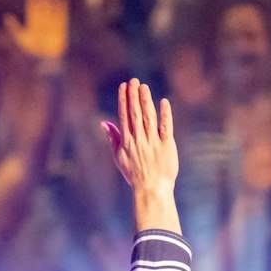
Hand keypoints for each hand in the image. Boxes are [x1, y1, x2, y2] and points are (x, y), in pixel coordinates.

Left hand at [6, 0, 69, 63]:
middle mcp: (41, 20)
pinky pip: (61, 15)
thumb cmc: (32, 50)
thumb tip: (6, 16)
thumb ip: (14, 27)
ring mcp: (50, 23)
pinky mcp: (60, 27)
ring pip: (50, 7)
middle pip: (42, 4)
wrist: (44, 60)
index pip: (32, 6)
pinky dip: (62, 7)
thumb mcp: (20, 37)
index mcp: (32, 22)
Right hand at [102, 78, 178, 196]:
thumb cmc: (135, 174)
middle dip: (134, 96)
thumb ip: (113, 137)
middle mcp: (139, 139)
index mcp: (127, 141)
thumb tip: (103, 123)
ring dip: (146, 101)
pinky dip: (165, 115)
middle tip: (134, 80)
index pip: (124, 116)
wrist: (152, 189)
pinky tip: (163, 102)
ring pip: (148, 117)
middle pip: (135, 113)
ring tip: (144, 87)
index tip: (124, 86)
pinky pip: (165, 127)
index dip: (124, 100)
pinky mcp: (166, 145)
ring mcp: (153, 142)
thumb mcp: (119, 157)